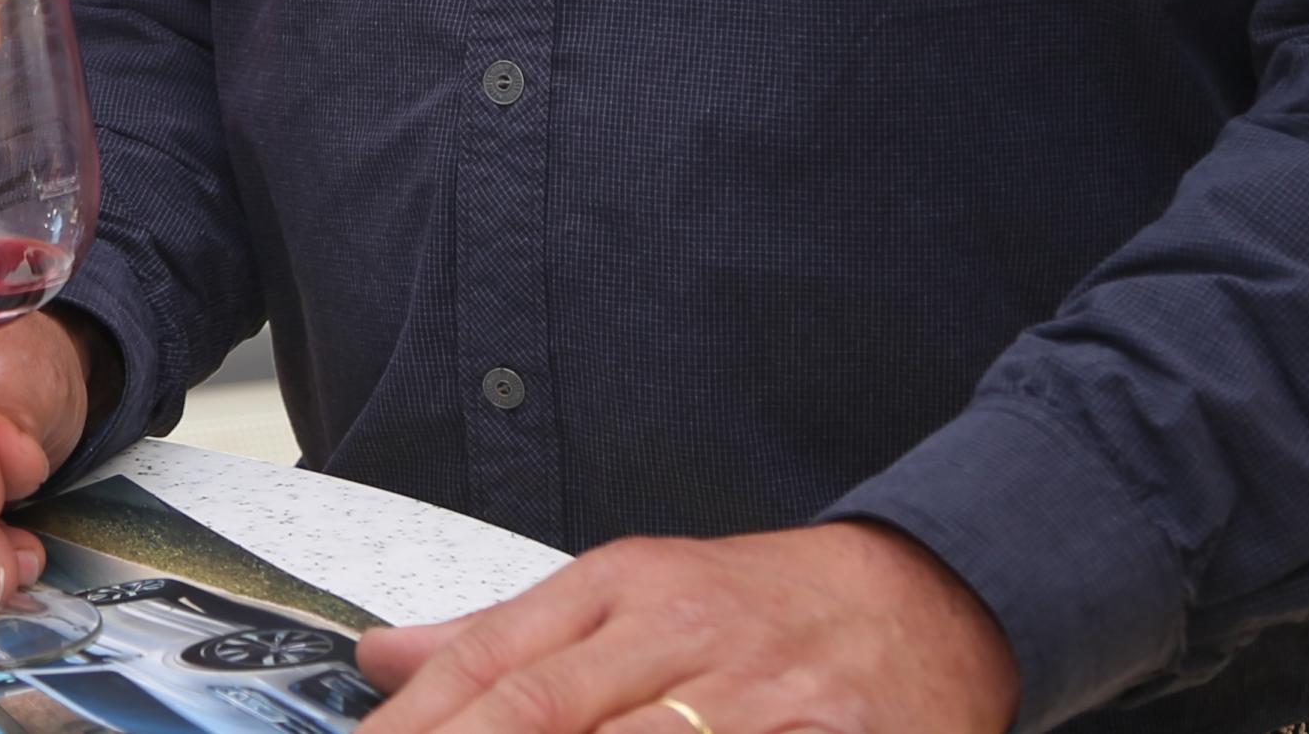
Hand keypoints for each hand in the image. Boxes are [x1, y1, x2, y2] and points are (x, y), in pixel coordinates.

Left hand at [357, 524, 1017, 733]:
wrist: (927, 602)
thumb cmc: (767, 609)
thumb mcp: (632, 591)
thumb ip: (504, 632)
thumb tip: (380, 657)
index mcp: (626, 589)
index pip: (491, 663)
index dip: (415, 724)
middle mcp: (683, 638)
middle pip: (542, 713)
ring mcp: (755, 702)